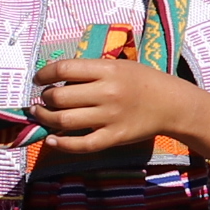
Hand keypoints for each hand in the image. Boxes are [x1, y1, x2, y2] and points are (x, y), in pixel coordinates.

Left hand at [30, 47, 198, 157]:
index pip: (64, 69)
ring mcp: (110, 117)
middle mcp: (107, 92)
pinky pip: (81, 144)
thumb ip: (90, 70)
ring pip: (65, 120)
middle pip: (60, 96)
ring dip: (46, 118)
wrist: (171, 104)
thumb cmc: (142, 81)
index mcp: (107, 70)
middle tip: (43, 99)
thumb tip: (55, 78)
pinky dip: (62, 143)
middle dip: (44, 98)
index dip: (44, 74)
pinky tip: (52, 139)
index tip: (38, 79)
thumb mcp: (118, 65)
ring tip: (41, 115)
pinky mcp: (114, 137)